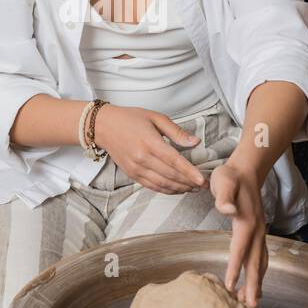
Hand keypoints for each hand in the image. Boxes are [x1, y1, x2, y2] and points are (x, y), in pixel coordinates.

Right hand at [92, 105, 206, 194]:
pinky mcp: (132, 174)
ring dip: (180, 189)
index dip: (189, 172)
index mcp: (150, 142)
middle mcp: (142, 158)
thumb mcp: (156, 117)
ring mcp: (136, 168)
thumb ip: (176, 131)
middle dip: (189, 183)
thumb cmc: (131, 118)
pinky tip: (178, 189)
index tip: (202, 180)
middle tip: (204, 185)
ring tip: (194, 189)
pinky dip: (167, 190)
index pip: (174, 161)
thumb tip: (196, 142)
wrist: (104, 126)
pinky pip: (152, 186)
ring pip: (162, 184)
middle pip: (170, 175)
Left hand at [209, 158, 267, 307]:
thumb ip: (224, 197)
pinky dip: (258, 271)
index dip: (235, 269)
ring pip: (260, 262)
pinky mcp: (259, 232)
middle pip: (255, 262)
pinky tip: (255, 281)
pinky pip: (260, 256)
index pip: (240, 250)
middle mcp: (258, 230)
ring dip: (258, 282)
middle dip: (253, 285)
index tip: (230, 288)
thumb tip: (227, 210)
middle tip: (250, 307)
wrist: (247, 169)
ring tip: (253, 301)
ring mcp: (261, 232)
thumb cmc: (231, 176)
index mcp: (247, 222)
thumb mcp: (223, 182)